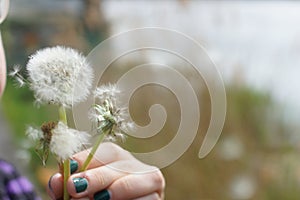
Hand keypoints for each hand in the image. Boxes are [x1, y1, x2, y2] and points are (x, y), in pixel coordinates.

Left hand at [47, 142, 164, 199]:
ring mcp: (150, 180)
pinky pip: (150, 198)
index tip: (67, 168)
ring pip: (139, 178)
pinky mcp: (157, 196)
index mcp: (117, 159)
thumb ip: (66, 187)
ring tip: (98, 199)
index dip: (87, 158)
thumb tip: (56, 180)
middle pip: (121, 163)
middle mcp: (135, 165)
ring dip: (118, 189)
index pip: (106, 150)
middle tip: (75, 188)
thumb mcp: (76, 194)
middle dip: (97, 176)